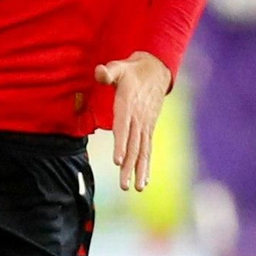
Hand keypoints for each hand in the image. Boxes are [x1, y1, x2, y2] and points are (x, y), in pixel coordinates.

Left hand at [94, 50, 171, 190]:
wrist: (156, 70)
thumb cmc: (131, 71)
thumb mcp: (119, 67)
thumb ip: (108, 72)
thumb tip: (99, 72)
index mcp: (128, 105)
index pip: (123, 127)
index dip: (121, 143)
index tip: (118, 160)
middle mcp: (138, 119)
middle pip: (133, 145)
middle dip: (128, 167)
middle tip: (124, 186)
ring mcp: (145, 125)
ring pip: (141, 151)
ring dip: (138, 170)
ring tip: (136, 188)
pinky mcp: (148, 129)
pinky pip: (147, 149)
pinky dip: (146, 165)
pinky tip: (144, 182)